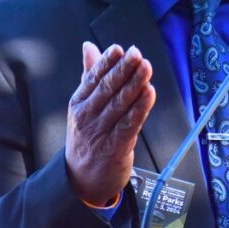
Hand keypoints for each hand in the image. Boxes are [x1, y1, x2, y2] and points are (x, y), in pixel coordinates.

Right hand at [65, 42, 155, 205]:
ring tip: (146, 68)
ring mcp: (101, 132)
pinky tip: (149, 93)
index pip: (93, 78)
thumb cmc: (86, 138)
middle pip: (108, 88)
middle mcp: (88, 116)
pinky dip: (141, 107)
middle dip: (123, 69)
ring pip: (120, 104)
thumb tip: (89, 47)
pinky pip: (130, 123)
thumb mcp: (82, 105)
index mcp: (79, 103)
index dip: (106, 62)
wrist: (81, 180)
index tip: (119, 49)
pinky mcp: (116, 147)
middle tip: (136, 54)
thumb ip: (89, 75)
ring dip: (135, 84)